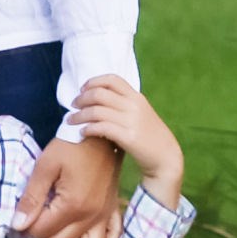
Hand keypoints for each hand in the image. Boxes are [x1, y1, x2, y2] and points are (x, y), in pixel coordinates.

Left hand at [16, 118, 125, 237]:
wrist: (101, 134)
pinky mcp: (111, 211)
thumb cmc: (71, 146)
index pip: (43, 231)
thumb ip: (32, 197)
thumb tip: (17, 225)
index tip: (19, 219)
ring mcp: (104, 215)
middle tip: (30, 228)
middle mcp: (91, 216)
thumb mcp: (45, 166)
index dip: (26, 228)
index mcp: (73, 205)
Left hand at [65, 74, 184, 207]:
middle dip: (82, 99)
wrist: (165, 157)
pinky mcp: (128, 137)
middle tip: (73, 106)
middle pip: (100, 94)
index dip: (93, 82)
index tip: (82, 90)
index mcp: (137, 97)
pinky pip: (101, 127)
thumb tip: (99, 100)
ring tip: (71, 120)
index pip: (112, 80)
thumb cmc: (150, 136)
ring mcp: (131, 121)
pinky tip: (83, 132)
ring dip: (79, 115)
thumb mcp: (141, 113)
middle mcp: (134, 106)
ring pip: (96, 111)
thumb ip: (124, 105)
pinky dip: (88, 128)